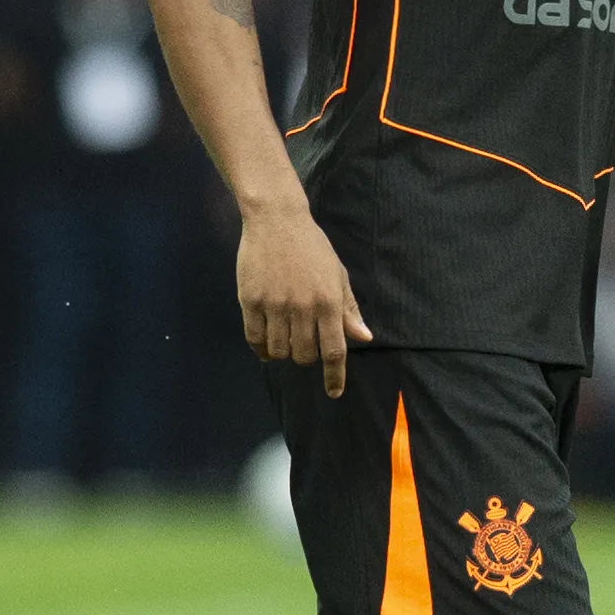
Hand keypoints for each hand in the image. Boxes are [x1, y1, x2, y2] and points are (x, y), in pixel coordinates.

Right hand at [240, 203, 371, 395]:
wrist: (277, 221)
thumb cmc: (313, 249)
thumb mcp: (338, 276)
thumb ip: (348, 309)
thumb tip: (364, 338)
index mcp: (329, 302)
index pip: (334, 350)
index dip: (335, 376)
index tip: (333, 393)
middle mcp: (303, 307)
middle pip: (304, 355)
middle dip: (306, 359)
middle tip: (304, 346)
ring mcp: (275, 304)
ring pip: (278, 350)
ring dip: (283, 353)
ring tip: (284, 341)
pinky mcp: (250, 300)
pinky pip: (254, 337)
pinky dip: (261, 348)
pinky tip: (265, 346)